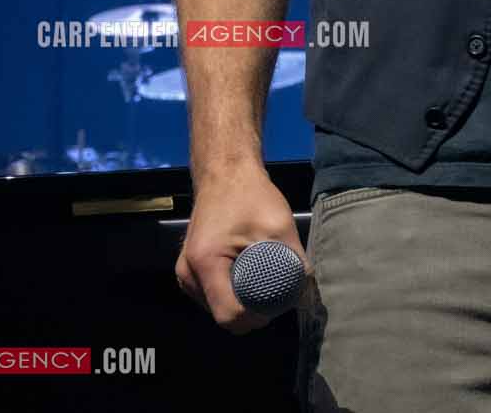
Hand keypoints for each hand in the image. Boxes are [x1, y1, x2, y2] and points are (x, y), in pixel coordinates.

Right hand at [175, 163, 302, 332]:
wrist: (225, 174)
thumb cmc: (250, 196)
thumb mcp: (279, 226)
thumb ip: (294, 260)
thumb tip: (306, 289)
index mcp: (205, 263)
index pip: (229, 315)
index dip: (255, 317)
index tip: (276, 305)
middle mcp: (187, 274)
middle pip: (221, 314)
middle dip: (250, 311)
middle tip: (274, 294)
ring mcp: (184, 273)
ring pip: (215, 307)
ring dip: (239, 302)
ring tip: (262, 282)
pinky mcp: (188, 270)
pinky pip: (211, 295)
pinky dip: (230, 292)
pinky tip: (246, 277)